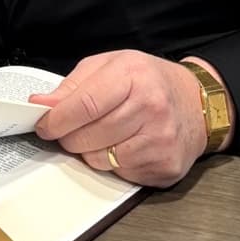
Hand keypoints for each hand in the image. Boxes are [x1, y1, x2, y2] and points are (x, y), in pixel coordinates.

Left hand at [30, 50, 219, 187]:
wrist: (198, 105)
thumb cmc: (150, 82)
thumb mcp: (112, 66)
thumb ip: (74, 84)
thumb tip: (41, 105)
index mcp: (134, 76)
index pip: (84, 104)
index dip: (57, 119)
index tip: (43, 125)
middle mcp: (151, 108)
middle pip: (88, 136)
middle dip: (70, 137)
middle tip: (72, 130)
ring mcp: (160, 141)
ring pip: (99, 160)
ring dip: (91, 151)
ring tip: (104, 134)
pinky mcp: (165, 167)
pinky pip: (119, 174)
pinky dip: (113, 164)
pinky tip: (126, 146)